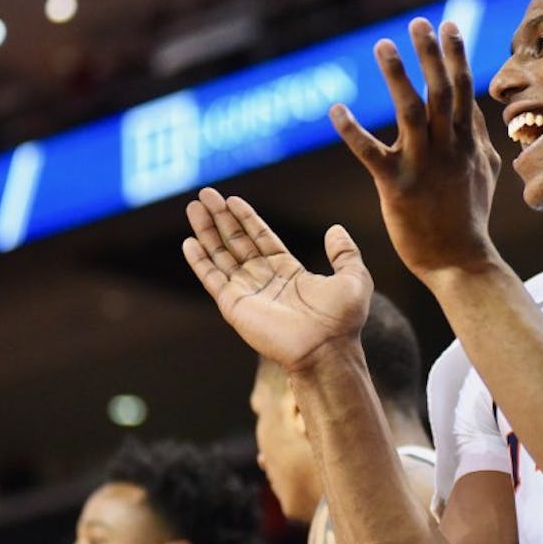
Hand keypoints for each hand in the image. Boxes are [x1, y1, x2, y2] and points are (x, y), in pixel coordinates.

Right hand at [182, 188, 371, 370]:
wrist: (326, 349)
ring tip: (194, 207)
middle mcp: (264, 280)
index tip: (232, 199)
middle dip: (221, 217)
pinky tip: (188, 242)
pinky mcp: (235, 306)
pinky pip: (212, 279)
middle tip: (206, 194)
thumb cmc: (342, 320)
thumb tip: (336, 228)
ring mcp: (248, 292)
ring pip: (221, 255)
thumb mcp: (353, 277)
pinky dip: (200, 261)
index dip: (247, 218)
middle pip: (237, 242)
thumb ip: (344, 252)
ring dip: (207, 231)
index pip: (261, 238)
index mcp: (288, 271)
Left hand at [330, 18, 502, 282]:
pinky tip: (335, 108)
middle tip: (418, 22)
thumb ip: (480, 139)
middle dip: (431, 54)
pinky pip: (371, 153)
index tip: (449, 25)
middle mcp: (448, 148)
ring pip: (411, 112)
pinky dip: (351, 130)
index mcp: (467, 143)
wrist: (459, 261)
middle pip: (441, 91)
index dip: (456, 56)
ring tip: (382, 45)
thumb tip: (478, 111)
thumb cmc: (469, 218)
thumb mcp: (484, 172)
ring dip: (397, 76)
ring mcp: (423, 166)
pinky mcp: (396, 186)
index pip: (464, 89)